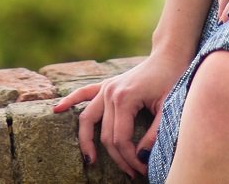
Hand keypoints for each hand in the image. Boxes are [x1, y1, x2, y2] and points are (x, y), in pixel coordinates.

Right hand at [51, 50, 188, 178]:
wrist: (168, 56)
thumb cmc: (171, 80)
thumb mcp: (168, 108)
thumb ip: (154, 133)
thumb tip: (142, 157)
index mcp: (124, 98)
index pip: (121, 139)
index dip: (130, 158)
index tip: (142, 169)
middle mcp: (110, 93)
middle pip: (106, 135)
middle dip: (118, 158)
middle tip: (132, 173)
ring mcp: (105, 87)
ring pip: (87, 120)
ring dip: (87, 142)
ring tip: (90, 161)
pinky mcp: (105, 84)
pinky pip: (83, 93)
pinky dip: (70, 101)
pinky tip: (57, 109)